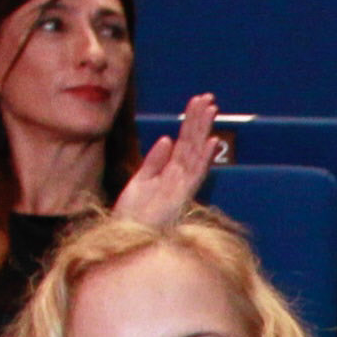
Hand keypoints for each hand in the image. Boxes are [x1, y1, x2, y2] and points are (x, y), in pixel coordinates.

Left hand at [118, 90, 218, 229]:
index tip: (197, 104)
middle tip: (209, 99)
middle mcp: (180, 180)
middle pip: (192, 145)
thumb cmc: (132, 217)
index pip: (184, 145)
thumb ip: (154, 161)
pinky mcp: (180, 198)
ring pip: (196, 154)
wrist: (124, 238)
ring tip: (211, 109)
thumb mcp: (140, 182)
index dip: (191, 124)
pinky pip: (194, 174)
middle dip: (200, 121)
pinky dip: (204, 157)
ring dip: (204, 131)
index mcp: (170, 176)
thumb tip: (166, 138)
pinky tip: (211, 141)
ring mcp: (181, 188)